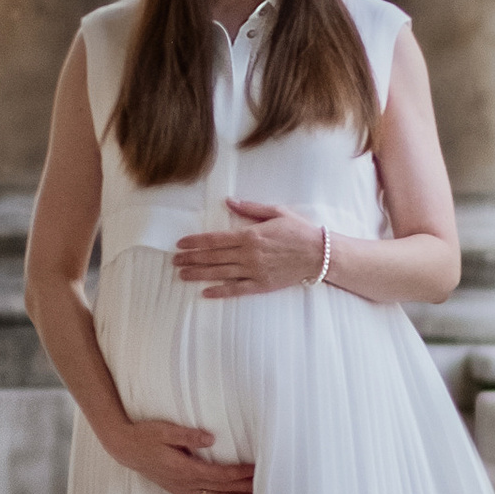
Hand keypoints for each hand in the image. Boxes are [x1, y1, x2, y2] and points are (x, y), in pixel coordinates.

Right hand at [100, 416, 254, 493]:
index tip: (256, 470)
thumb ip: (189, 436)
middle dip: (244, 487)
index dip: (239, 473)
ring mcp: (180, 488)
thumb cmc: (144, 436)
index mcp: (185, 468)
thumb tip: (212, 439)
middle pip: (221, 488)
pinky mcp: (175, 489)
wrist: (124, 448)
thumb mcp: (165, 430)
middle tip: (266, 487)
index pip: (219, 473)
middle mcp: (185, 482)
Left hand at [172, 198, 324, 297]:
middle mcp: (249, 254)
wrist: (320, 254)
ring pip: (220, 273)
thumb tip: (229, 201)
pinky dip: (220, 291)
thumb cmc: (299, 230)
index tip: (180, 244)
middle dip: (191, 258)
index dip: (195, 242)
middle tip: (174, 260)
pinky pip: (236, 289)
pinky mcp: (262, 285)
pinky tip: (205, 292)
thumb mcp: (276, 212)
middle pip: (213, 257)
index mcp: (250, 235)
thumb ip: (250, 208)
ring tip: (182, 275)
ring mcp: (254, 271)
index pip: (215, 239)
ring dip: (199, 274)